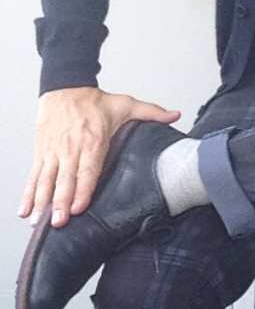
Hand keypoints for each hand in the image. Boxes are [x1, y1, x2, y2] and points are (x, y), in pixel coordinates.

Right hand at [19, 87, 180, 228]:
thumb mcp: (125, 104)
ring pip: (46, 181)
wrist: (65, 86)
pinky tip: (25, 211)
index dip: (82, 189)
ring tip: (39, 221)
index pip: (87, 169)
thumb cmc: (94, 101)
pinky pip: (34, 176)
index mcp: (92, 140)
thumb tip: (175, 115)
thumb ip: (151, 113)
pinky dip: (28, 194)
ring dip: (42, 201)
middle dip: (60, 202)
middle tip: (59, 222)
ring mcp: (54, 152)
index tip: (78, 208)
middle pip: (64, 179)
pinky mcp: (42, 153)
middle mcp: (70, 148)